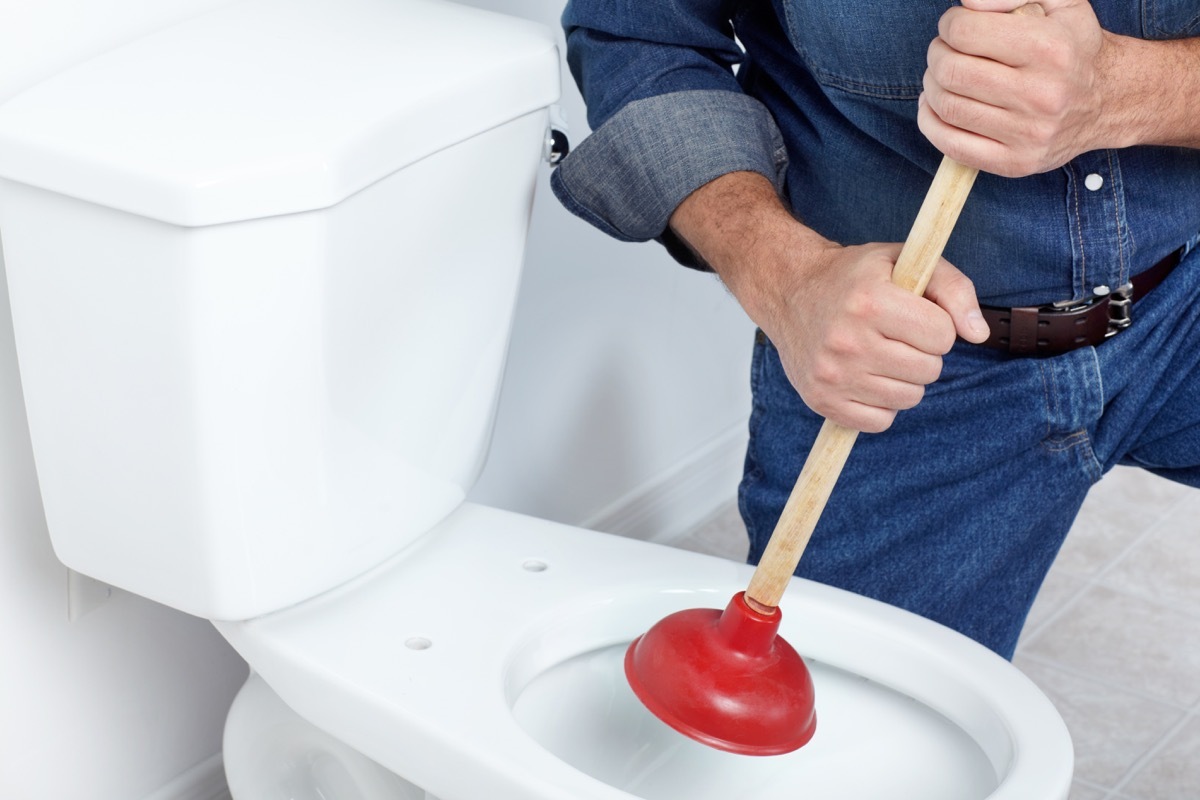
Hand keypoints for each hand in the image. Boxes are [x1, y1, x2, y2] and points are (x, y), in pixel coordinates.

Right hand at [666, 172, 989, 432]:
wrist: (789, 291)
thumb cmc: (854, 276)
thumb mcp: (905, 262)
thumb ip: (953, 289)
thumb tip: (979, 334)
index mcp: (870, 301)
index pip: (942, 336)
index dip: (937, 325)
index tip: (915, 315)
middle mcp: (848, 341)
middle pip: (929, 370)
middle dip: (922, 352)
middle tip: (896, 335)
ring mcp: (832, 375)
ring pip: (908, 398)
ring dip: (905, 379)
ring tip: (882, 354)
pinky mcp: (822, 400)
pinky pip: (880, 422)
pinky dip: (882, 404)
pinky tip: (867, 378)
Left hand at [918, 0, 1112, 176]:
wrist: (1109, 101)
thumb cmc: (1072, 46)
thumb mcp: (1059, 2)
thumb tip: (966, 4)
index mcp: (1050, 49)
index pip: (965, 32)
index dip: (949, 24)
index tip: (954, 25)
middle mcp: (1041, 94)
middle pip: (950, 71)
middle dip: (937, 55)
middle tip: (944, 51)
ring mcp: (1028, 133)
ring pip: (946, 106)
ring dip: (931, 86)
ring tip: (943, 76)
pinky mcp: (1015, 162)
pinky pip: (950, 144)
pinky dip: (930, 121)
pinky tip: (937, 106)